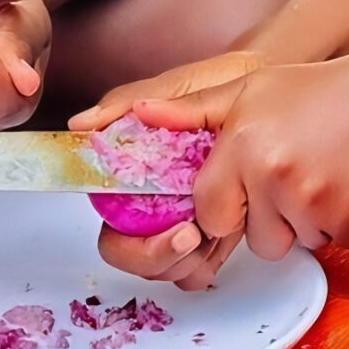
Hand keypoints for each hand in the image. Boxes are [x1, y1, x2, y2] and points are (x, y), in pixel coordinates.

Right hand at [72, 49, 267, 290]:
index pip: (114, 234)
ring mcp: (184, 217)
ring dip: (193, 262)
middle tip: (196, 236)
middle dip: (166, 259)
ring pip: (173, 270)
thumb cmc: (219, 80)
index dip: (136, 247)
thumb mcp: (174, 87)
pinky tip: (235, 231)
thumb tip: (79, 126)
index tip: (178, 231)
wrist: (269, 78)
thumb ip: (124, 104)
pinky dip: (216, 260)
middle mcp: (152, 205)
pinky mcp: (216, 225)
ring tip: (222, 231)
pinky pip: (204, 266)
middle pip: (140, 261)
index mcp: (132, 177)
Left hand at [98, 52, 348, 286]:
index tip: (241, 190)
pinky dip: (342, 221)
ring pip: (295, 242)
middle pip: (255, 239)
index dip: (223, 208)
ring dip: (306, 219)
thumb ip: (192, 109)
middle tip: (292, 172)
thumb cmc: (321, 88)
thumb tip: (139, 111)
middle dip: (268, 218)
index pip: (208, 213)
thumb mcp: (249, 89)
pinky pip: (335, 243)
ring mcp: (316, 203)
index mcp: (242, 145)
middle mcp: (274, 176)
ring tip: (323, 169)